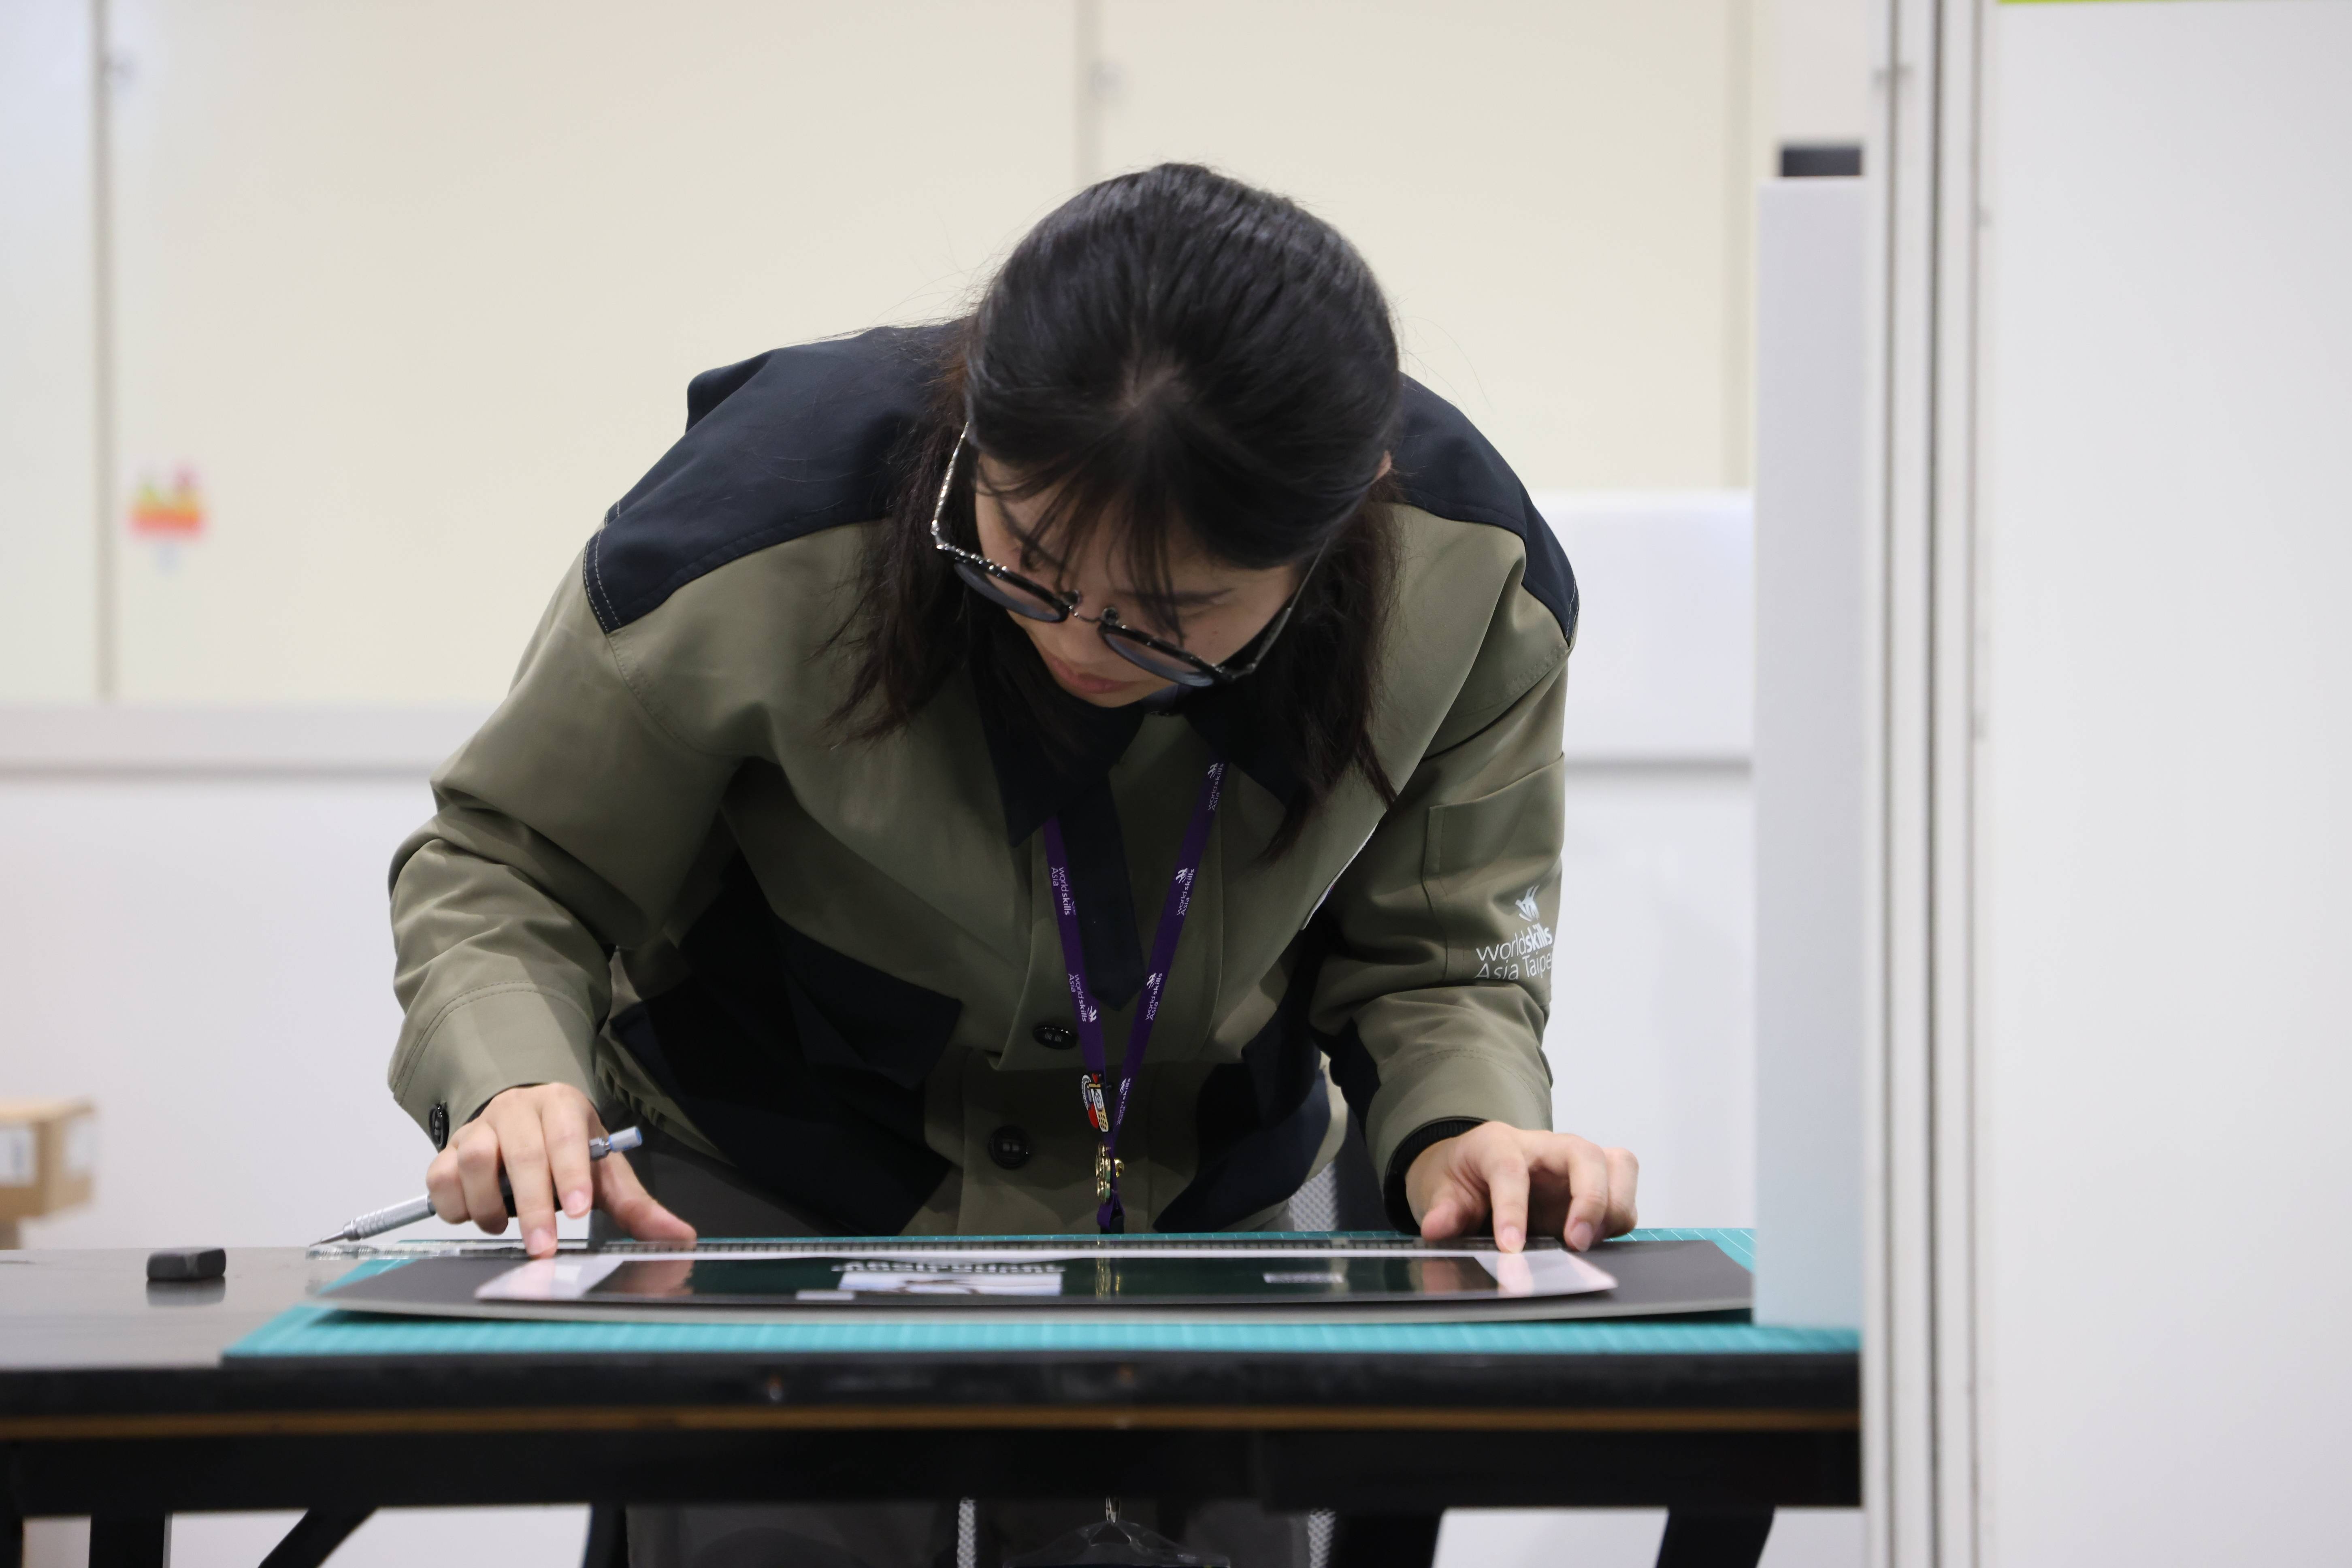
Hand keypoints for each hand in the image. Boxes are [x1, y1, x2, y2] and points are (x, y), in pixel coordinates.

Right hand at [425, 1084, 696, 1257]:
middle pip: (521, 1153)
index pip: (567, 1136)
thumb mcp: (605, 1172)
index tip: (578, 1210)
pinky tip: (475, 1215)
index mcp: (562, 1105)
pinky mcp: (447, 1150)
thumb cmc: (568, 1151)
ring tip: (504, 1227)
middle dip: (532, 1205)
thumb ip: (638, 1205)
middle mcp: (516, 1109)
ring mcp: (478, 1127)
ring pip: (473, 1160)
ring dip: (489, 1204)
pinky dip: (456, 1206)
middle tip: (543, 1246)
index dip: (570, 1174)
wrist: (524, 1124)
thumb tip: (680, 1235)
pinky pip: (440, 1179)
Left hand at [1405, 1122, 1637, 1252]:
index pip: (1510, 1168)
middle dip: (1588, 1198)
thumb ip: (1442, 1209)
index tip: (1510, 1247)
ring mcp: (1574, 1164)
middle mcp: (1545, 1147)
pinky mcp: (1595, 1184)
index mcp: (1498, 1144)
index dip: (1512, 1208)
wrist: (1474, 1171)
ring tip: (1589, 1243)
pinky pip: (1624, 1194)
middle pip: (1582, 1153)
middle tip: (1576, 1242)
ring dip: (1613, 1207)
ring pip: (1617, 1165)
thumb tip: (1438, 1227)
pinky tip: (1596, 1242)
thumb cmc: (1461, 1178)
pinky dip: (1618, 1219)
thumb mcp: (1440, 1190)